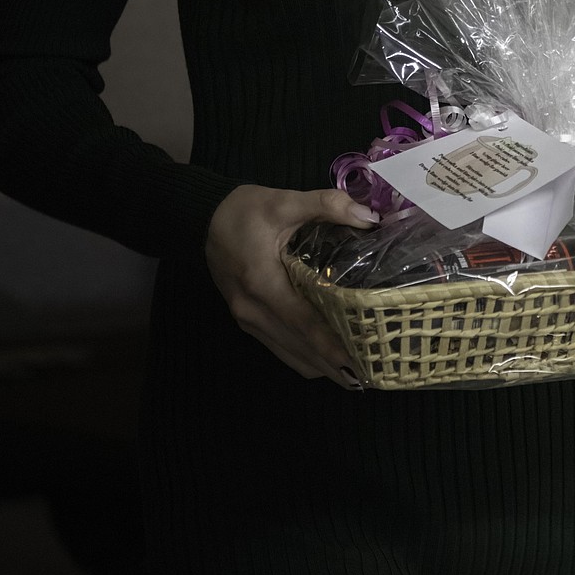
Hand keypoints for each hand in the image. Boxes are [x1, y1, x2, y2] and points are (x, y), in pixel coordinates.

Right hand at [205, 184, 378, 386]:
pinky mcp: (247, 321)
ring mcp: (247, 319)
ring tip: (356, 372)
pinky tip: (327, 360)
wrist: (205, 219)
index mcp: (261, 282)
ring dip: (320, 365)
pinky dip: (304, 358)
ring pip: (289, 354)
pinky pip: (279, 348)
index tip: (358, 363)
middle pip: (298, 346)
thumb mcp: (284, 200)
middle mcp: (252, 309)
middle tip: (370, 375)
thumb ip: (326, 205)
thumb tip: (368, 218)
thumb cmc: (245, 210)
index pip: (302, 322)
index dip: (330, 345)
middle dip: (332, 364)